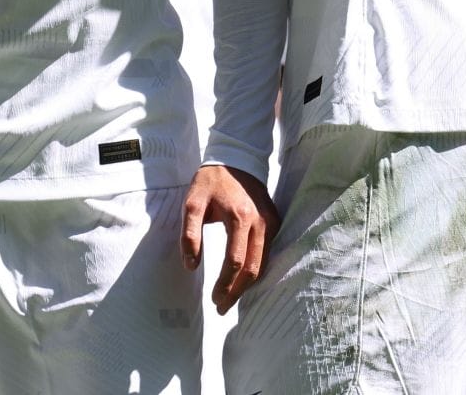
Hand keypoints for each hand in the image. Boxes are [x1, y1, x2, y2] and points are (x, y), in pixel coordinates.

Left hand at [181, 164, 279, 313]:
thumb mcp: (192, 203)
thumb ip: (189, 235)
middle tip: (221, 307)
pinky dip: (257, 269)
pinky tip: (244, 279)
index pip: (235, 262)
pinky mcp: (275, 221)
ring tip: (231, 298)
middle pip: (253, 269)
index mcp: (239, 218)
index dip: (225, 284)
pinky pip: (269, 252)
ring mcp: (271, 222)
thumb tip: (191, 265)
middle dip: (237, 292)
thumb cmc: (210, 182)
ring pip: (263, 264)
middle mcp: (260, 223)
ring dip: (248, 285)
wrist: (236, 159)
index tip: (214, 299)